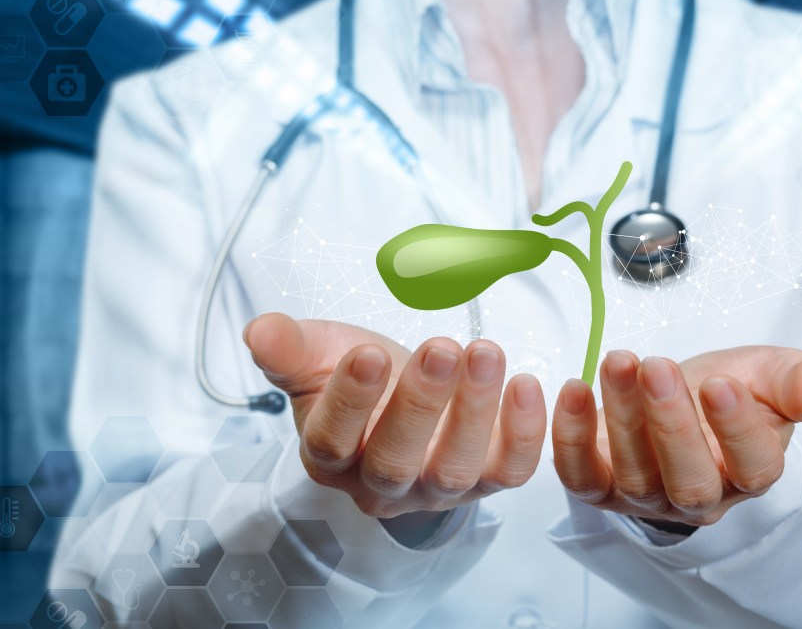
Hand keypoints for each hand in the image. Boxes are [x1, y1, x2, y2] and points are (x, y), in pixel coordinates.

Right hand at [243, 313, 545, 518]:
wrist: (410, 394)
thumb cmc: (365, 375)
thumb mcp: (321, 354)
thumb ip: (290, 347)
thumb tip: (257, 331)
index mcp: (331, 455)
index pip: (333, 440)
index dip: (350, 401)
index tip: (369, 353)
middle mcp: (382, 484)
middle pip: (394, 462)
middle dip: (419, 404)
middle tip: (441, 348)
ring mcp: (438, 488)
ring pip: (455, 470)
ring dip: (475, 413)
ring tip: (485, 353)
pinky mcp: (489, 479)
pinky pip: (512, 472)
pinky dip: (526, 435)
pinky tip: (527, 385)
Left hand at [551, 347, 801, 527]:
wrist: (676, 395)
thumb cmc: (726, 388)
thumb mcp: (768, 373)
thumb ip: (796, 378)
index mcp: (749, 472)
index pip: (754, 467)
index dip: (739, 430)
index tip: (722, 383)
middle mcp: (698, 496)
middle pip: (690, 482)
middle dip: (673, 424)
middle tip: (658, 366)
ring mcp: (645, 496)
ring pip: (634, 474)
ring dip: (622, 415)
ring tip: (619, 361)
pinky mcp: (598, 485)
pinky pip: (579, 475)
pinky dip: (569, 437)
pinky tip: (573, 390)